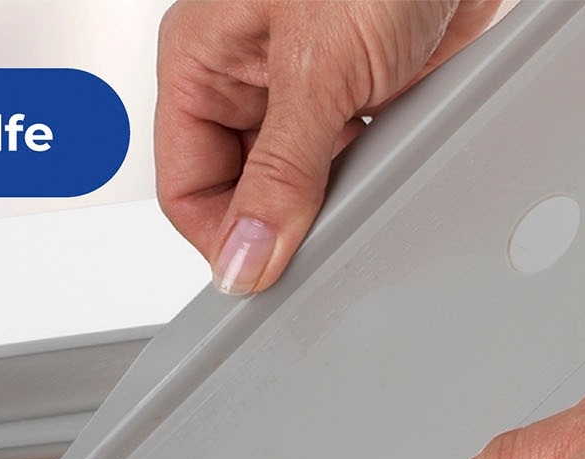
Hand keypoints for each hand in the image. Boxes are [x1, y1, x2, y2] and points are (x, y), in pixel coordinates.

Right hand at [155, 0, 505, 294]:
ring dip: (336, 191)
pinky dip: (379, 168)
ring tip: (369, 171)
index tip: (263, 274)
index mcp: (201, 59)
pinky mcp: (367, 89)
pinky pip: (359, 158)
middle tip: (323, 234)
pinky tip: (397, 153)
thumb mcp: (317, 71)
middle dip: (283, 216)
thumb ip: (278, 176)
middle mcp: (248, 73)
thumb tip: (244, 260)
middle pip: (244, 191)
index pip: (186, 186)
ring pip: (303, 181)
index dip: (222, 238)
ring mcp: (309, 84)